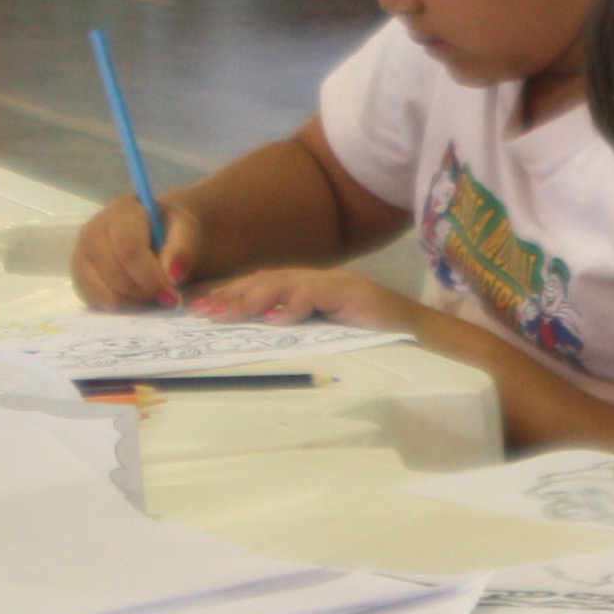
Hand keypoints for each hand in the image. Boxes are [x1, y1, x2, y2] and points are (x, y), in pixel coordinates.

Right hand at [72, 191, 197, 307]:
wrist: (153, 233)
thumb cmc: (168, 230)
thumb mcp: (186, 230)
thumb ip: (185, 248)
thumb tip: (173, 275)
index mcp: (121, 212)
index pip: (129, 249)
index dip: (151, 276)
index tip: (173, 293)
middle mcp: (93, 231)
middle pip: (117, 275)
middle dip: (146, 292)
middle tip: (167, 295)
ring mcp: (81, 256)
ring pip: (107, 293)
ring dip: (136, 301)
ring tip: (151, 290)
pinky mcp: (78, 278)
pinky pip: (98, 303)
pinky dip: (122, 307)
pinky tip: (135, 294)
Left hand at [189, 264, 417, 335]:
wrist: (413, 328)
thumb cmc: (369, 333)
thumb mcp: (322, 330)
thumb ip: (295, 325)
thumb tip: (259, 330)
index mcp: (304, 288)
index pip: (260, 285)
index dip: (229, 293)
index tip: (199, 307)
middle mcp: (314, 280)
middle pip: (264, 280)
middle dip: (229, 294)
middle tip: (200, 311)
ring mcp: (331, 283)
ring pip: (282, 283)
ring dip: (251, 298)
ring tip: (226, 313)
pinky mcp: (348, 293)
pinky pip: (314, 295)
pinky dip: (293, 306)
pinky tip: (275, 319)